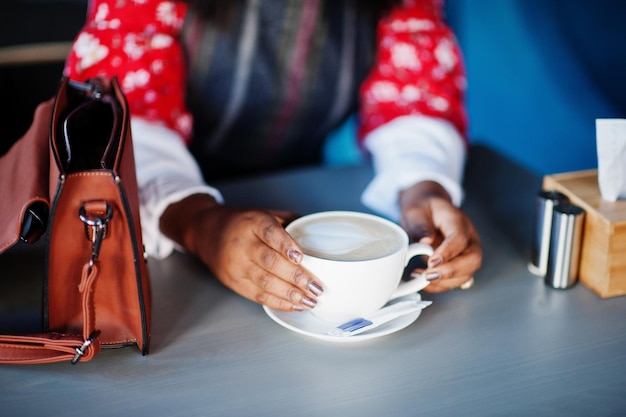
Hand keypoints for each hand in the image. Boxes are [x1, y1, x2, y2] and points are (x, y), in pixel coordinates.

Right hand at [160, 194, 323, 310]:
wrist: (207, 233)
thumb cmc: (244, 223)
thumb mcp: (265, 213)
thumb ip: (291, 222)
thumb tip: (323, 235)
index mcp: (253, 222)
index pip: (269, 232)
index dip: (285, 244)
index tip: (300, 256)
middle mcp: (243, 244)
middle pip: (269, 262)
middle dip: (295, 277)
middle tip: (316, 286)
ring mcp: (237, 266)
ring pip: (265, 282)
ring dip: (290, 294)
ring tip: (311, 300)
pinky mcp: (234, 283)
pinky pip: (258, 296)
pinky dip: (279, 302)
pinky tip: (296, 305)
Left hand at [399, 181, 481, 291]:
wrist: (426, 211)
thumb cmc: (422, 210)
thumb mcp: (415, 210)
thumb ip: (419, 224)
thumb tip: (426, 241)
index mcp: (458, 221)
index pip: (460, 238)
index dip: (448, 252)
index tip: (431, 262)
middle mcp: (468, 238)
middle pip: (473, 259)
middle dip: (452, 271)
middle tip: (429, 275)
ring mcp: (466, 252)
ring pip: (467, 273)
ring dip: (445, 281)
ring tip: (420, 278)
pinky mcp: (459, 264)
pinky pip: (456, 280)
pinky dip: (441, 286)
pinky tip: (423, 282)